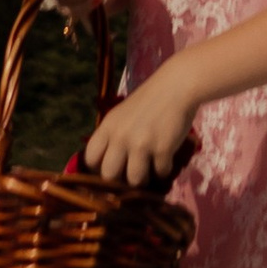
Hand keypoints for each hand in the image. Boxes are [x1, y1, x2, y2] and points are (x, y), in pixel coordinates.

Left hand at [83, 64, 198, 187]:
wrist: (176, 86)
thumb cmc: (148, 101)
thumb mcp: (121, 115)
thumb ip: (112, 137)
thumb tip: (108, 168)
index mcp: (108, 127)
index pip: (90, 158)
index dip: (97, 169)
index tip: (109, 170)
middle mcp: (121, 137)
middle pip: (109, 176)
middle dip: (119, 181)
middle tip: (129, 176)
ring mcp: (141, 144)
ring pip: (134, 181)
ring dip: (143, 180)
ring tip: (149, 171)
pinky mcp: (162, 149)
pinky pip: (160, 174)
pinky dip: (164, 171)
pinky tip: (166, 161)